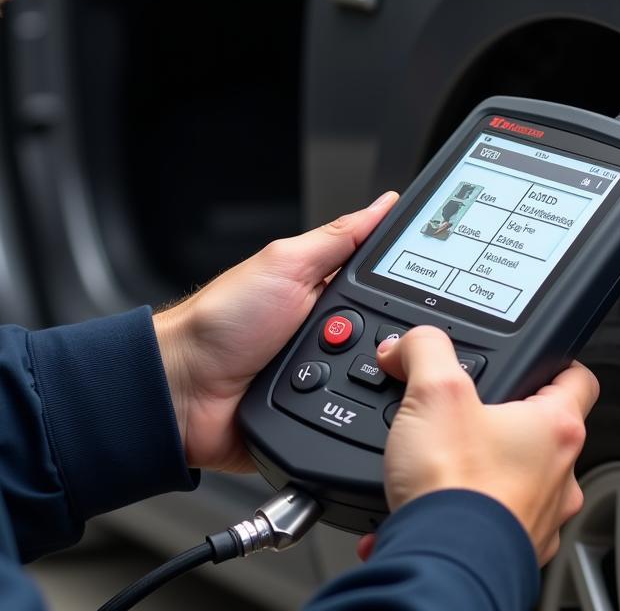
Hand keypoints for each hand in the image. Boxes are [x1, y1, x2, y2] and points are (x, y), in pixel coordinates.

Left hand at [153, 191, 398, 472]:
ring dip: (368, 372)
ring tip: (339, 365)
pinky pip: (358, 414)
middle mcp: (330, 330)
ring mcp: (327, 373)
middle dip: (385, 333)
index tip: (436, 281)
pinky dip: (355, 408)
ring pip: (379, 374)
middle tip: (358, 330)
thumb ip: (337, 238)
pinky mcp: (321, 414)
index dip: (407, 280)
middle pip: (389, 329)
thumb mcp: (285, 264)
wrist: (184, 390)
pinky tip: (343, 399)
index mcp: (323, 286)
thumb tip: (382, 204)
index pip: (382, 278)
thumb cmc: (221, 320)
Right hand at [374, 326, 598, 564]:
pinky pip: (492, 520)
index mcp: (555, 428)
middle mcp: (560, 477)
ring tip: (441, 462)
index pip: (579, 379)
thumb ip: (425, 350)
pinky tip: (428, 503)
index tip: (539, 360)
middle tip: (467, 413)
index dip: (557, 362)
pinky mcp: (511, 552)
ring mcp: (539, 519)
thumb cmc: (454, 486)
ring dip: (485, 469)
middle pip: (543, 431)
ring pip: (519, 480)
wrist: (441, 564)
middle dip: (504, 420)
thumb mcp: (434, 391)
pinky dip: (464, 510)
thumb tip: (408, 344)